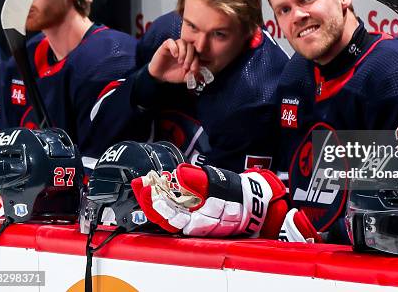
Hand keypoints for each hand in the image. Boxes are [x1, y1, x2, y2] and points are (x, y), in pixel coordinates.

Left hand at [131, 164, 289, 237]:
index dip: (157, 203)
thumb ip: (202, 179)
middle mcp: (198, 224)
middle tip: (141, 184)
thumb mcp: (223, 183)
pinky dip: (166, 202)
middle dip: (152, 201)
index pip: (172, 215)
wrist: (256, 202)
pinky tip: (160, 189)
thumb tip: (181, 174)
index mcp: (203, 218)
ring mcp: (197, 222)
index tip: (147, 187)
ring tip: (146, 185)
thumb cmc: (240, 194)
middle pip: (168, 217)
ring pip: (171, 216)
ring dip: (156, 201)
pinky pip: (177, 212)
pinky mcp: (197, 217)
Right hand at [148, 38, 199, 83]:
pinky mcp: (165, 46)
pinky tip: (174, 56)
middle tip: (186, 67)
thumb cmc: (173, 74)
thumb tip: (200, 73)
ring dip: (183, 52)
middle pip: (191, 46)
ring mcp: (175, 46)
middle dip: (190, 57)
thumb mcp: (185, 77)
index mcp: (189, 55)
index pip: (197, 54)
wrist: (159, 76)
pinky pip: (171, 41)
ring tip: (180, 62)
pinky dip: (174, 48)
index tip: (193, 70)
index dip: (196, 62)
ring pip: (182, 42)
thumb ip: (193, 75)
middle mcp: (183, 49)